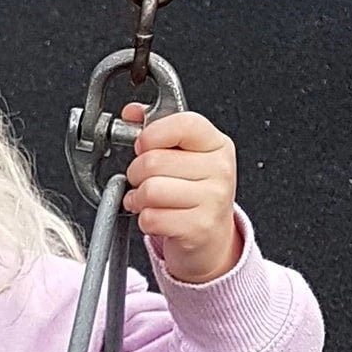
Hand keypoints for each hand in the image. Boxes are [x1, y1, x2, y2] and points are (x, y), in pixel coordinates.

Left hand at [121, 105, 239, 283]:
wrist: (211, 239)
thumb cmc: (194, 195)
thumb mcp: (184, 156)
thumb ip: (158, 130)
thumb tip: (131, 111)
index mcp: (216, 144)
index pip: (183, 124)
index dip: (151, 134)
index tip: (143, 145)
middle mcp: (219, 169)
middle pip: (154, 161)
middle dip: (135, 172)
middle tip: (140, 180)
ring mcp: (213, 199)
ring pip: (150, 190)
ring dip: (137, 198)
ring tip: (144, 200)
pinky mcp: (199, 227)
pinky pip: (151, 218)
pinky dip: (144, 220)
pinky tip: (154, 217)